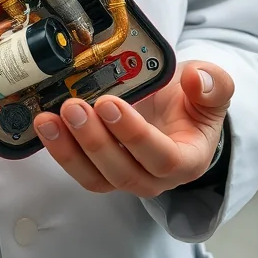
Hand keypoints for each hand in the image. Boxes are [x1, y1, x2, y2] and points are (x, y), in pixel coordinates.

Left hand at [33, 60, 232, 196]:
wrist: (177, 106)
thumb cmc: (192, 99)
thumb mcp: (213, 86)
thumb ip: (214, 84)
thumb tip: (198, 80)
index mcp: (187, 159)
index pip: (161, 158)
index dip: (134, 135)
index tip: (110, 104)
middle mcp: (155, 177)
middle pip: (123, 172)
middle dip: (94, 141)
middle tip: (74, 106)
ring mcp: (125, 175)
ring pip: (96, 177)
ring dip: (69, 150)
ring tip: (49, 119)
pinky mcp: (101, 168)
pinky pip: (80, 169)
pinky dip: (60, 150)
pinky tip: (44, 126)